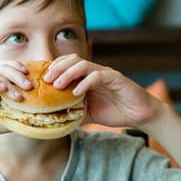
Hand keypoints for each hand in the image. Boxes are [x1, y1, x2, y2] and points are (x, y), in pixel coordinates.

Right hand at [0, 60, 31, 146]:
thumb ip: (13, 120)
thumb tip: (34, 120)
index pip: (12, 74)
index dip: (24, 74)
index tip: (36, 83)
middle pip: (7, 69)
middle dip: (20, 75)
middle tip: (30, 86)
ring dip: (11, 80)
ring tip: (20, 93)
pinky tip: (4, 89)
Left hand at [43, 54, 161, 128]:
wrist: (139, 115)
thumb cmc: (114, 112)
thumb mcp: (88, 114)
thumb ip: (73, 113)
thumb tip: (53, 121)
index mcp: (87, 77)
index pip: (67, 64)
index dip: (53, 69)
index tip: (41, 80)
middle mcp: (95, 71)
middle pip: (72, 60)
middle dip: (57, 68)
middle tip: (45, 80)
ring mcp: (105, 73)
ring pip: (84, 64)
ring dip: (68, 73)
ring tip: (57, 85)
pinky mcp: (116, 79)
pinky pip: (98, 76)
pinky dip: (85, 83)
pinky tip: (76, 93)